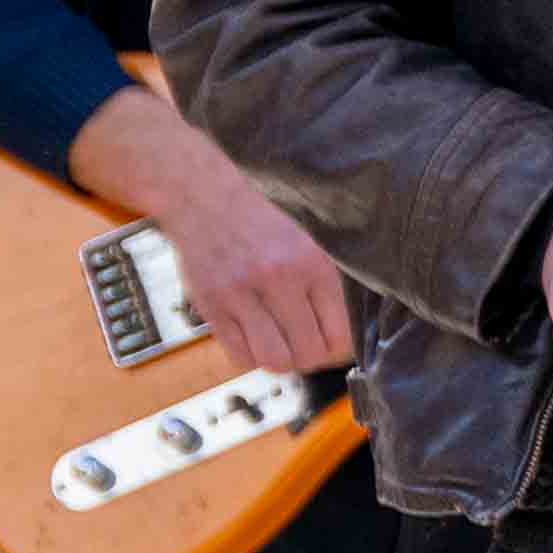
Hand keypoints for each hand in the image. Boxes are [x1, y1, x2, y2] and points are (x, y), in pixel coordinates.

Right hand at [73, 88, 356, 376]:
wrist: (203, 193)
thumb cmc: (263, 217)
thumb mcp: (309, 237)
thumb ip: (329, 279)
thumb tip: (349, 331)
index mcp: (313, 263)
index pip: (340, 334)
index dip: (340, 348)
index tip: (335, 343)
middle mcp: (279, 278)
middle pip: (310, 353)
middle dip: (314, 357)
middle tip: (309, 345)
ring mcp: (241, 293)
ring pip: (275, 359)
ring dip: (283, 360)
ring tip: (283, 343)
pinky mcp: (211, 303)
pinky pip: (239, 355)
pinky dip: (252, 355)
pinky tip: (256, 337)